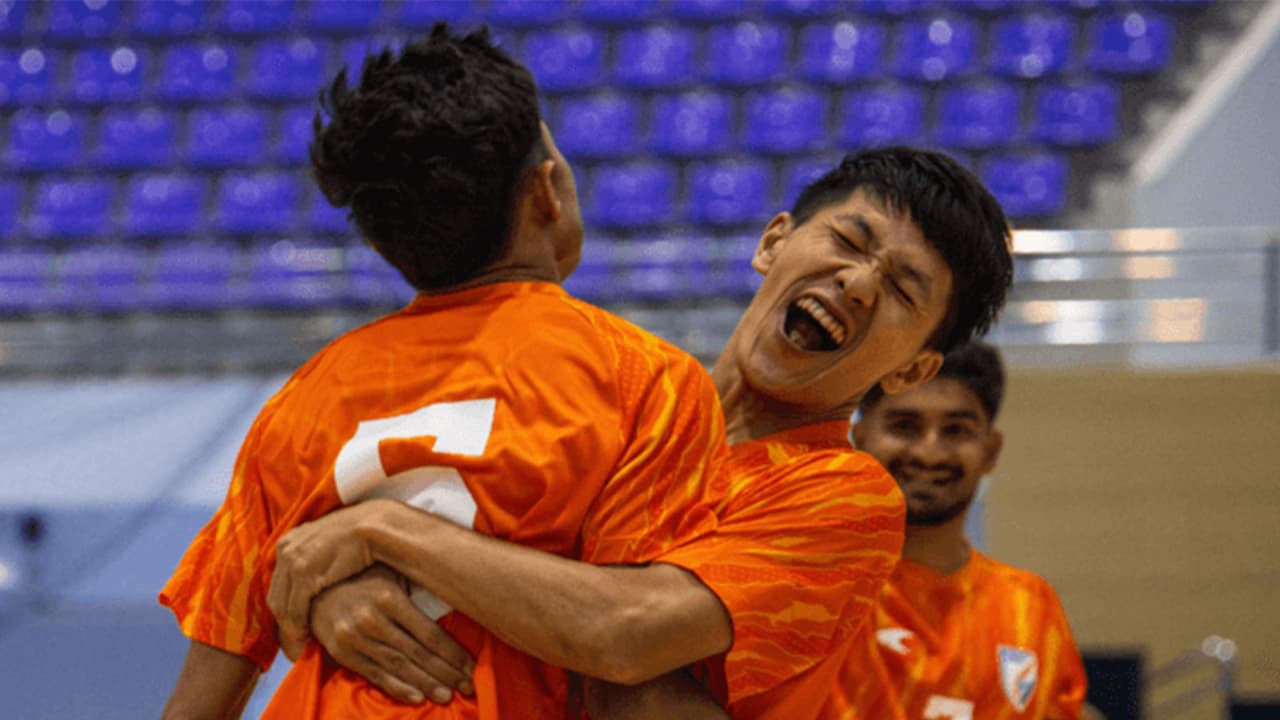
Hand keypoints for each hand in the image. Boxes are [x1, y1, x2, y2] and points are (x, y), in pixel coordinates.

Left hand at [268, 501, 388, 656]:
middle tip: (292, 646)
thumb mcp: (330, 548)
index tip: (292, 630)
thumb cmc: (363, 542)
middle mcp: (286, 548)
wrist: (377, 527)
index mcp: (289, 541)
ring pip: (282, 606)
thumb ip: (317, 562)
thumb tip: (316, 586)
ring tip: (298, 650)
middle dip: (283, 625)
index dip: (284, 610)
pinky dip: (297, 630)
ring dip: (289, 632)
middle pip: (277, 596)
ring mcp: (293, 559)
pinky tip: (306, 642)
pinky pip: (294, 609)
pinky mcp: (304, 573)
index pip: (279, 585)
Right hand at [311, 564, 475, 704]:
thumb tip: (455, 597)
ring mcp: (355, 637)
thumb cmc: (362, 576)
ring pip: (398, 666)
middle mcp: (372, 618)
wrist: (313, 585)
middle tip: (467, 687)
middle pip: (417, 653)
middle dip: (446, 672)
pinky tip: (417, 697)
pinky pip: (374, 674)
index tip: (471, 667)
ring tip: (447, 695)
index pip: (429, 633)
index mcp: (389, 597)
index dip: (453, 653)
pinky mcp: (342, 652)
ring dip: (426, 684)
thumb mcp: (390, 573)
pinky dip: (396, 687)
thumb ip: (415, 588)